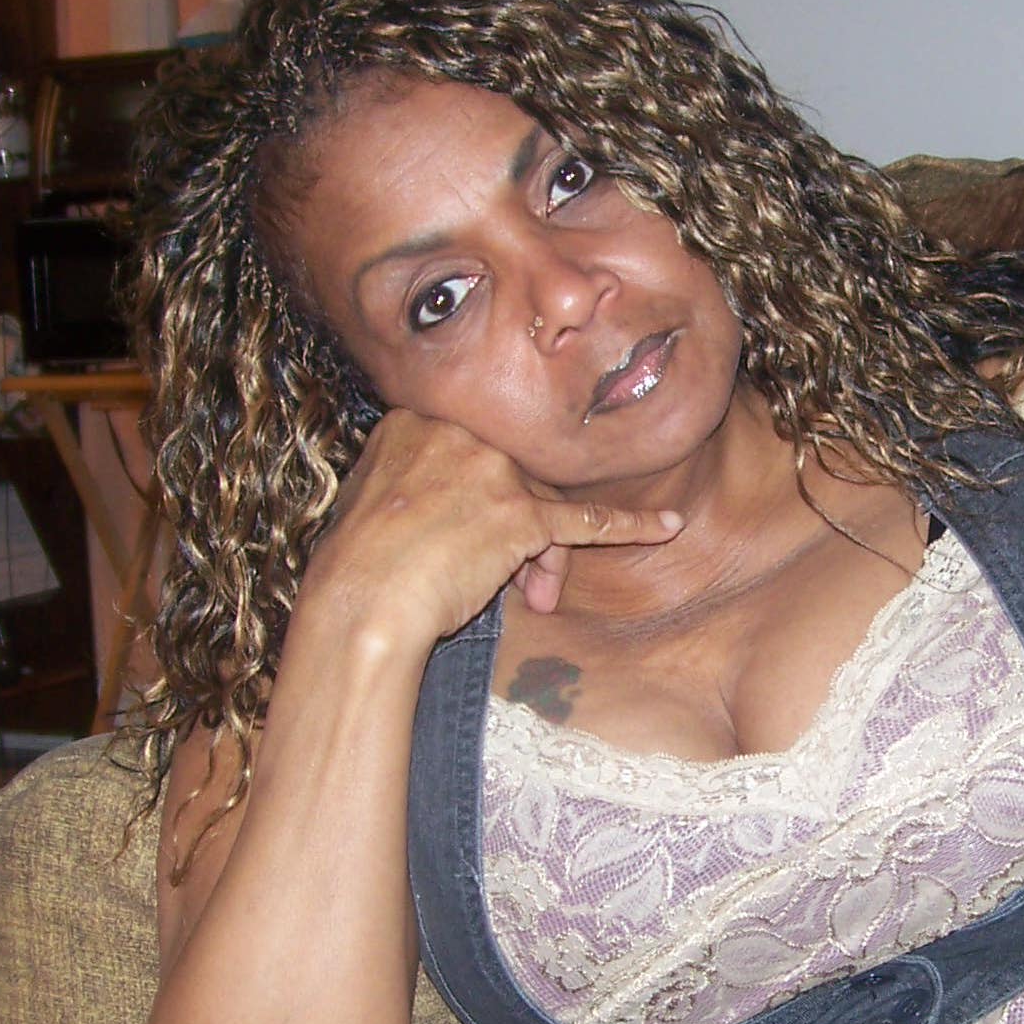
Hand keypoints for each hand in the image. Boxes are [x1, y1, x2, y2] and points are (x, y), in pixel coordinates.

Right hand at [302, 407, 683, 647]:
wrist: (360, 604)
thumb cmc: (357, 568)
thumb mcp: (373, 501)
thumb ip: (414, 481)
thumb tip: (451, 502)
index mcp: (417, 420)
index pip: (478, 453)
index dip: (483, 500)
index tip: (470, 533)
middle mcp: (459, 433)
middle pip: (515, 475)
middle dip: (519, 529)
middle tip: (510, 575)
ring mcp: (493, 469)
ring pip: (543, 504)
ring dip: (542, 556)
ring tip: (536, 598)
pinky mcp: (521, 514)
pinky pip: (588, 519)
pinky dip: (630, 526)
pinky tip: (666, 526)